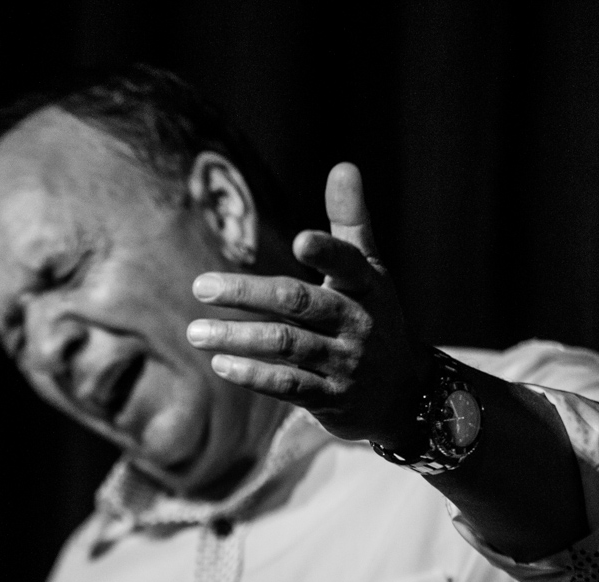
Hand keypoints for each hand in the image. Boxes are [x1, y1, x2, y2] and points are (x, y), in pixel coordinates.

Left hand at [186, 163, 425, 445]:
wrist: (403, 392)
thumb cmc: (376, 316)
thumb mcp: (370, 270)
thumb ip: (350, 220)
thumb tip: (344, 165)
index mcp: (367, 286)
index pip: (349, 264)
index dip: (328, 253)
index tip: (300, 241)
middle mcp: (359, 323)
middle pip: (301, 303)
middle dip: (249, 295)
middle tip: (200, 287)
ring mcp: (346, 363)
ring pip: (288, 346)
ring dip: (238, 338)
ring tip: (195, 332)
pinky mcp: (331, 398)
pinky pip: (289, 386)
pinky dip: (254, 375)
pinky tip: (220, 364)